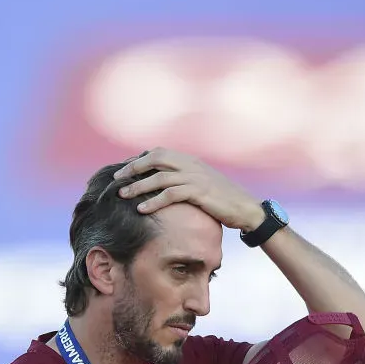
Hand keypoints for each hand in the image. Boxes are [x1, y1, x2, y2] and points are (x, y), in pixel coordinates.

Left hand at [113, 148, 265, 231]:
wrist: (247, 210)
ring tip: (122, 195)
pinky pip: (170, 194)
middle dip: (133, 168)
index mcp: (191, 160)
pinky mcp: (199, 192)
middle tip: (117, 179)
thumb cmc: (225, 201)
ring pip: (159, 177)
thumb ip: (187, 180)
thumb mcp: (204, 184)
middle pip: (155, 158)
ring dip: (138, 186)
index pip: (159, 153)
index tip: (124, 170)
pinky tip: (142, 209)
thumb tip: (168, 186)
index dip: (139, 160)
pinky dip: (153, 201)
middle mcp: (191, 164)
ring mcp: (196, 177)